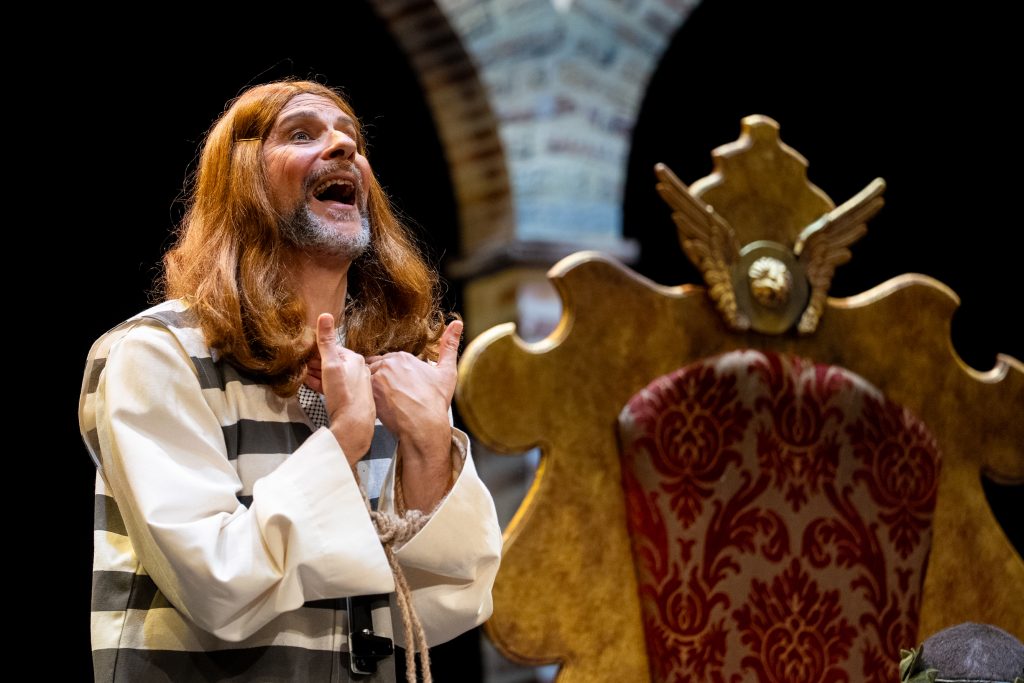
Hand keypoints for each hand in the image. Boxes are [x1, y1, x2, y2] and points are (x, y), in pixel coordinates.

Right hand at [313, 313, 375, 465]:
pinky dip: (322, 385)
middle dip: (316, 363)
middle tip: (299, 363)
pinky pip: (333, 388)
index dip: (316, 350)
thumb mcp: (331, 364)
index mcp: (356, 360)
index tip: (303, 352)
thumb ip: (326, 342)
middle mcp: (359, 371)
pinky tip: (311, 385)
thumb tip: (325, 315)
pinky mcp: (350, 400)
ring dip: (317, 374)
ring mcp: (355, 386)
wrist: (353, 426)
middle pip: (333, 363)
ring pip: (332, 376)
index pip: (333, 349)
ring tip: (302, 373)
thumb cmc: (343, 393)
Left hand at [367, 320, 461, 509]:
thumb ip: (450, 345)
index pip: (390, 362)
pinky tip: (379, 406)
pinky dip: (368, 397)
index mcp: (404, 357)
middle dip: (382, 380)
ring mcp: (378, 377)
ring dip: (374, 388)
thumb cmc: (435, 403)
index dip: (393, 376)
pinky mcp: (370, 392)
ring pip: (368, 379)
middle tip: (390, 396)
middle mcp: (389, 363)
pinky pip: (363, 390)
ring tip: (384, 402)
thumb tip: (458, 323)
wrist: (425, 425)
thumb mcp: (447, 372)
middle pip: (377, 369)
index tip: (398, 388)